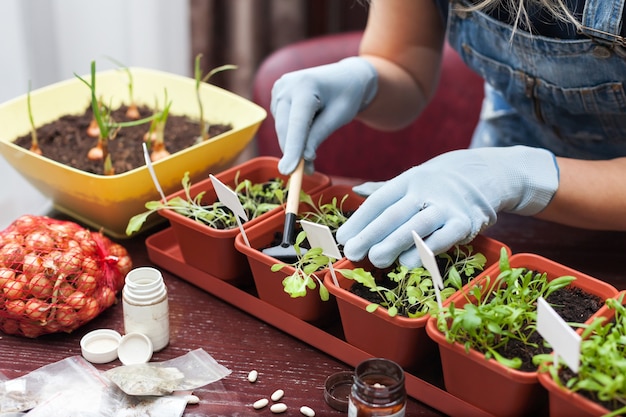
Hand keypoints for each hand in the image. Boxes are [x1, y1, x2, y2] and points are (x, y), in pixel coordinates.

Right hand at [271, 57, 376, 174]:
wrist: (345, 76)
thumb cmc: (347, 95)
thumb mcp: (340, 115)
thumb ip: (320, 134)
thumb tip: (304, 158)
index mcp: (305, 85)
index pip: (297, 123)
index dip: (293, 148)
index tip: (289, 171)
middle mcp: (286, 86)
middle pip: (286, 128)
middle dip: (294, 153)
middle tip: (308, 172)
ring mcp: (279, 90)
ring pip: (283, 129)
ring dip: (295, 146)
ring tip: (313, 153)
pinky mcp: (277, 97)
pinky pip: (283, 124)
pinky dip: (293, 135)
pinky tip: (309, 127)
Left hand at [336, 146, 558, 267]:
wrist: (484, 175)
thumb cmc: (437, 186)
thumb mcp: (411, 181)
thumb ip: (384, 191)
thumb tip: (356, 191)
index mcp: (407, 181)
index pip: (379, 202)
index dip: (359, 221)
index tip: (342, 239)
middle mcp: (425, 191)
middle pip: (394, 215)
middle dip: (371, 235)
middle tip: (352, 253)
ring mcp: (446, 207)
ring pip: (417, 226)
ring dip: (395, 244)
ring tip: (376, 260)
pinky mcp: (465, 222)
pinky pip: (444, 238)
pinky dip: (426, 250)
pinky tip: (409, 262)